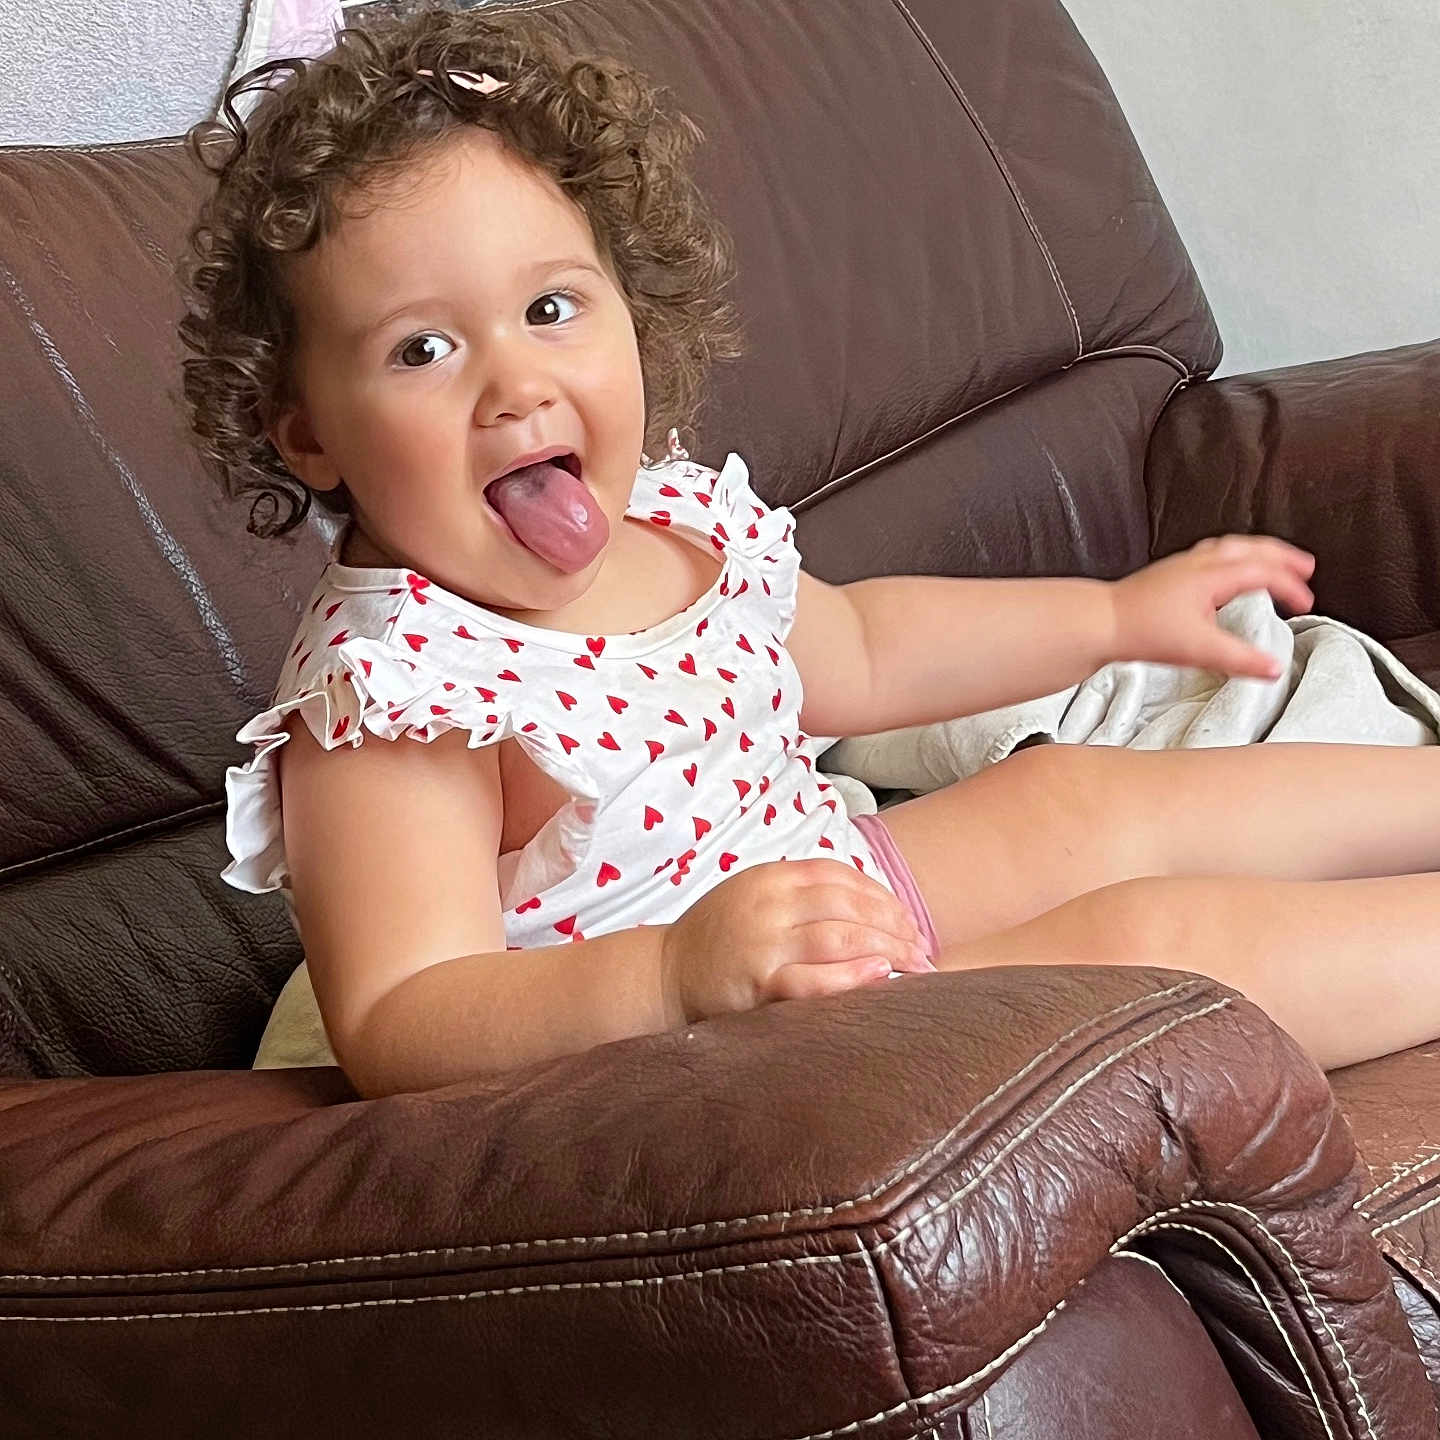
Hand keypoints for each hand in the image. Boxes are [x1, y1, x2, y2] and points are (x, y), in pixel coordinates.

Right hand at [659, 858, 935, 1024]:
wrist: (665, 974)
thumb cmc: (720, 937)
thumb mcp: (755, 895)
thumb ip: (802, 894)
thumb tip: (871, 908)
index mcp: (770, 877)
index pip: (839, 876)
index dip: (881, 896)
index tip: (907, 919)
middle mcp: (768, 905)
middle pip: (847, 906)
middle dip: (893, 925)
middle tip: (922, 948)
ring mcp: (762, 945)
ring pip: (838, 938)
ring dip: (885, 949)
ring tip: (914, 963)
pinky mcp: (757, 985)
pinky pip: (812, 981)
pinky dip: (850, 977)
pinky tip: (879, 975)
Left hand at [1109, 534, 1315, 678]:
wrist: (1099, 622)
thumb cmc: (1139, 630)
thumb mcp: (1197, 649)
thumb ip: (1239, 659)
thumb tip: (1272, 669)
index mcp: (1211, 575)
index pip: (1262, 571)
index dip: (1289, 584)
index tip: (1304, 602)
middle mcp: (1198, 563)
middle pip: (1250, 548)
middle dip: (1281, 556)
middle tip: (1304, 566)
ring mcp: (1182, 565)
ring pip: (1229, 547)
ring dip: (1256, 552)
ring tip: (1272, 562)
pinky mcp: (1169, 574)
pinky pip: (1211, 554)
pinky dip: (1231, 557)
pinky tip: (1224, 573)